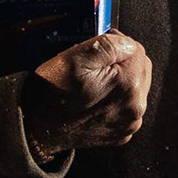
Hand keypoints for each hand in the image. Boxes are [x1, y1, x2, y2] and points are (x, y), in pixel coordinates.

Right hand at [19, 32, 150, 152]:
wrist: (36, 128)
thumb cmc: (52, 94)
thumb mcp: (75, 58)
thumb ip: (109, 45)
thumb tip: (128, 44)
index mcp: (128, 85)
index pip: (138, 50)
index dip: (116, 44)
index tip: (98, 51)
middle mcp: (135, 107)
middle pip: (141, 70)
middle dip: (122, 63)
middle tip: (94, 66)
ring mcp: (129, 123)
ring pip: (135, 88)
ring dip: (121, 81)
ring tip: (94, 84)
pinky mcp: (122, 133)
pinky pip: (126, 107)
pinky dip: (116, 100)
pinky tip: (96, 99)